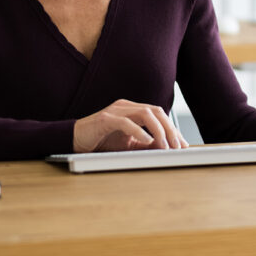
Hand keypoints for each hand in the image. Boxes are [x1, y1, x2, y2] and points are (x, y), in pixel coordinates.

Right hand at [73, 99, 188, 152]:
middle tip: (178, 147)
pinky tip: (146, 140)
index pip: (159, 115)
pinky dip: (138, 131)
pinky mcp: (105, 118)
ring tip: (165, 146)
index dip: (172, 129)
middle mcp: (126, 107)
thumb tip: (165, 148)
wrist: (73, 140)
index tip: (182, 144)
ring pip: (145, 113)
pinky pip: (126, 122)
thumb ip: (145, 144)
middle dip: (170, 129)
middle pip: (156, 111)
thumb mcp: (128, 145)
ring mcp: (116, 110)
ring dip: (158, 130)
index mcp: (133, 110)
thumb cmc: (100, 142)